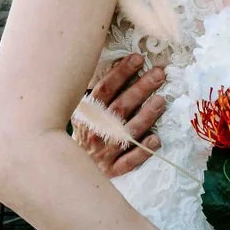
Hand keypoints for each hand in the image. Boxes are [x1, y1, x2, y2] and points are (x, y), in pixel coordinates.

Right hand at [74, 53, 165, 177]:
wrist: (69, 169)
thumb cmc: (86, 133)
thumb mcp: (85, 112)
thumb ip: (100, 94)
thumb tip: (122, 64)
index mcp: (88, 113)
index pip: (104, 90)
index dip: (121, 73)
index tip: (138, 58)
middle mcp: (95, 131)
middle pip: (119, 107)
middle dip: (140, 89)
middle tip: (159, 74)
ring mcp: (104, 152)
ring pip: (126, 133)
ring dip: (145, 116)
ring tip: (161, 100)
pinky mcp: (113, 170)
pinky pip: (128, 161)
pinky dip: (142, 151)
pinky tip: (155, 140)